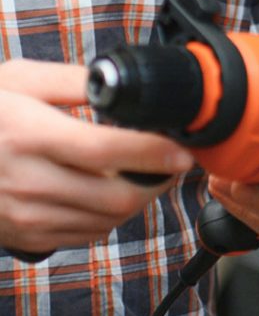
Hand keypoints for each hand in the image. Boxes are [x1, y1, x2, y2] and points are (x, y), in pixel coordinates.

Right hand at [0, 59, 194, 254]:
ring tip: (146, 174)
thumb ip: (74, 81)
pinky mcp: (25, 236)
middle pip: (117, 196)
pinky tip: (110, 193)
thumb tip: (123, 84)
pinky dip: (111, 217)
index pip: (106, 150)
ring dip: (138, 201)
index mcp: (27, 134)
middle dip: (157, 181)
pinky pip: (88, 235)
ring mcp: (24, 213)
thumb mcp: (18, 79)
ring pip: (108, 220)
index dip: (154, 152)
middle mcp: (25, 179)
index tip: (183, 149)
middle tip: (172, 163)